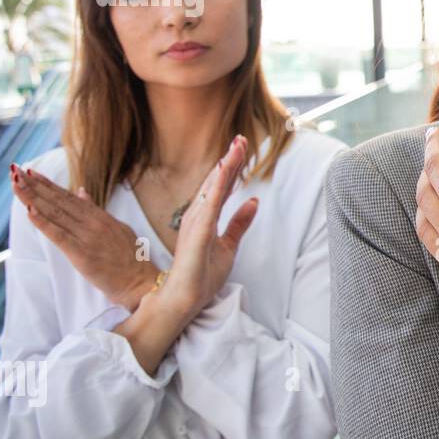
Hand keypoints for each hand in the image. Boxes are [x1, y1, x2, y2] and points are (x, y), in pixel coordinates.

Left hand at [11, 163, 158, 310]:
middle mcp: (93, 223)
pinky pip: (59, 236)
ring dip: (33, 198)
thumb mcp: (118, 228)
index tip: (32, 173)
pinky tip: (30, 212)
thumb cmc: (131, 260)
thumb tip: (81, 193)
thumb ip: (97, 211)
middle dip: (36, 186)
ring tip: (17, 185)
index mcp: (101, 217)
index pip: (69, 197)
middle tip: (16, 172)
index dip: (49, 185)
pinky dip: (43, 223)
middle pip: (59, 201)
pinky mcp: (82, 253)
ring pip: (55, 214)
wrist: (140, 282)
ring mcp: (87, 237)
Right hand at [155, 134, 258, 321]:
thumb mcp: (228, 246)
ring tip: (237, 146)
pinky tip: (225, 170)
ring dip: (225, 166)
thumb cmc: (202, 276)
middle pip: (215, 181)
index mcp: (205, 218)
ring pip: (213, 188)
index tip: (241, 146)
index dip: (230, 166)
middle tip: (240, 138)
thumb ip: (239, 224)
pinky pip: (210, 205)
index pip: (219, 187)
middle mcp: (198, 216)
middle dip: (229, 159)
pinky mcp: (197, 233)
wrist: (185, 301)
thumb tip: (253, 201)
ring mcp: (196, 223)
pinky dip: (218, 186)